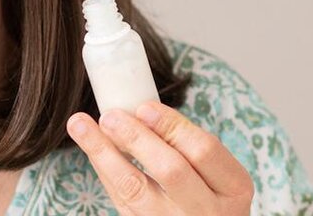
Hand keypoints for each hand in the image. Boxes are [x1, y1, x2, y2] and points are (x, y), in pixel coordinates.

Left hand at [67, 101, 254, 214]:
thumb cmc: (208, 193)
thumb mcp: (215, 171)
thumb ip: (186, 143)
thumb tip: (139, 107)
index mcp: (232, 187)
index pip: (204, 150)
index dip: (172, 125)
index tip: (144, 106)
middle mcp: (207, 212)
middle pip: (171, 170)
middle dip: (137, 138)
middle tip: (110, 116)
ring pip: (135, 190)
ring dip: (103, 152)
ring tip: (80, 124)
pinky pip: (120, 200)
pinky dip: (103, 169)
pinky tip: (91, 147)